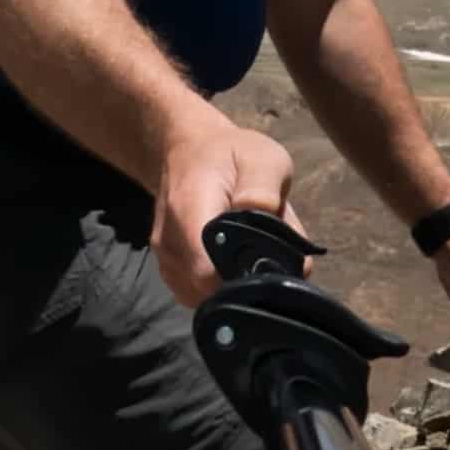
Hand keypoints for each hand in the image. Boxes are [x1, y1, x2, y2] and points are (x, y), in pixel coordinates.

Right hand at [152, 118, 297, 305]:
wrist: (190, 150)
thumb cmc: (230, 154)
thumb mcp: (263, 158)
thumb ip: (267, 193)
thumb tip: (282, 244)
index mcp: (189, 213)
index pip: (207, 273)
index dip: (243, 283)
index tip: (271, 272)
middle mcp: (170, 245)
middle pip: (211, 293)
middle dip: (246, 284)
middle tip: (269, 255)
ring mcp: (167, 262)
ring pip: (208, 298)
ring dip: (235, 284)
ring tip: (250, 252)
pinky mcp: (170, 272)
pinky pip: (200, 295)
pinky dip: (222, 286)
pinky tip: (233, 260)